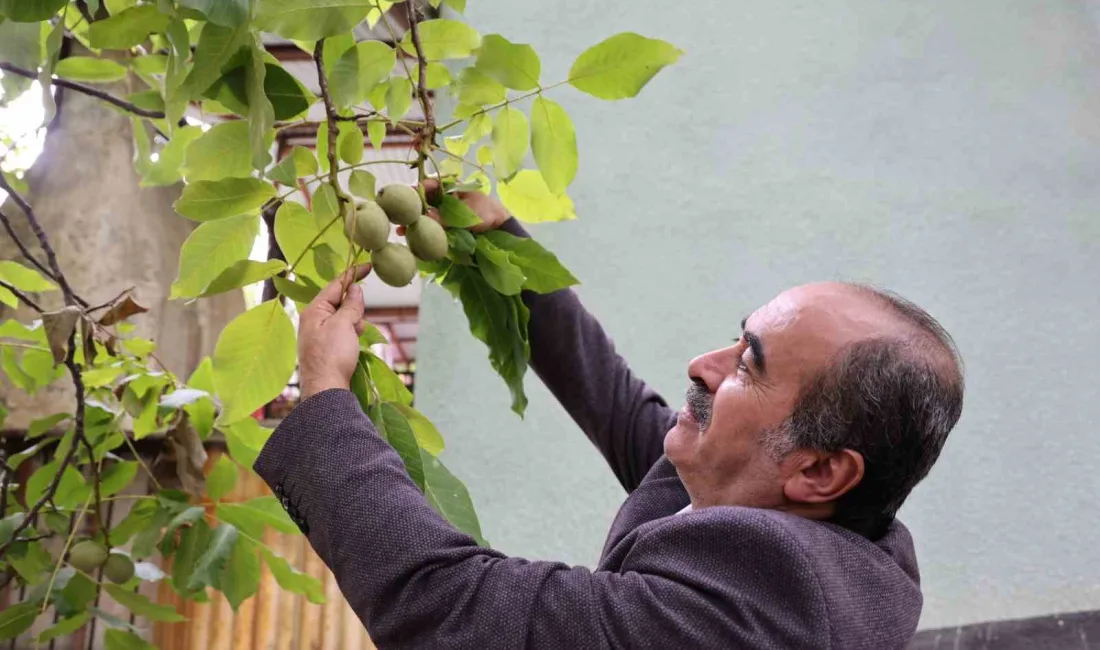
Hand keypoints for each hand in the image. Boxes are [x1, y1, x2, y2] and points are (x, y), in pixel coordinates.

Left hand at [298, 265, 371, 399]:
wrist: (326, 390)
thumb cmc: (332, 355)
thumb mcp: (344, 325)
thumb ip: (350, 304)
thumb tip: (355, 289)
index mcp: (314, 310)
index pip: (336, 285)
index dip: (353, 274)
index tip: (369, 265)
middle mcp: (314, 320)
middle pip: (341, 302)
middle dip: (354, 309)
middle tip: (357, 324)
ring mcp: (319, 334)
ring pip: (344, 318)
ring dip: (354, 324)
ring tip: (354, 339)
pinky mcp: (326, 347)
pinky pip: (343, 332)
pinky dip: (352, 335)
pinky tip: (353, 347)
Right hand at [396, 178, 511, 235]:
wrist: (500, 228)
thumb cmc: (487, 213)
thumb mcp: (467, 214)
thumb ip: (446, 217)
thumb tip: (426, 217)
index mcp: (452, 189)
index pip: (431, 185)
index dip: (418, 189)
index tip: (408, 196)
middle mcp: (445, 200)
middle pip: (423, 201)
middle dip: (411, 208)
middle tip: (398, 215)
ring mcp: (445, 213)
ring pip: (424, 215)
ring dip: (413, 221)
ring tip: (400, 230)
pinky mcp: (445, 226)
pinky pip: (430, 226)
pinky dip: (421, 230)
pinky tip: (410, 236)